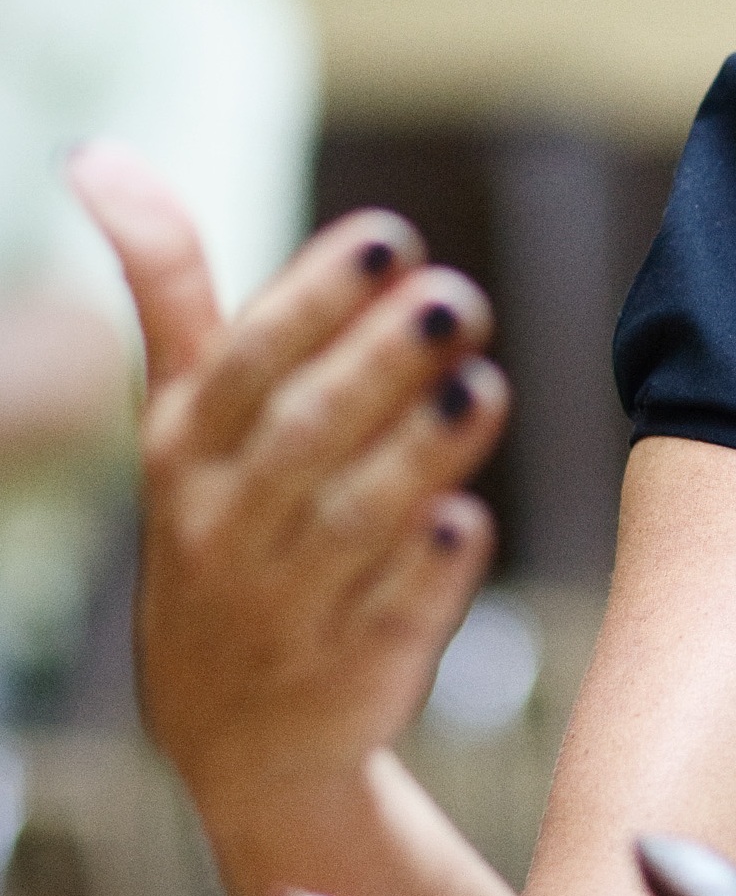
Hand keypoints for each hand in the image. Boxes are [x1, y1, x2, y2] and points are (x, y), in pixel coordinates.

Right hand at [68, 141, 510, 825]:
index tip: (387, 239)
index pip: (244, 364)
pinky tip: (467, 519)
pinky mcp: (357, 671)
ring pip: (353, 521)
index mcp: (186, 451)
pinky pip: (395, 612)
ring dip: (419, 454)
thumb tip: (95, 156)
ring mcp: (291, 604)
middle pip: (303, 435)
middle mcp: (227, 526)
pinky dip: (431, 567)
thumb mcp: (182, 418)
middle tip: (458, 299)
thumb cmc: (226, 525)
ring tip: (481, 388)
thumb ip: (166, 291)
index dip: (313, 301)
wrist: (243, 740)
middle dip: (380, 364)